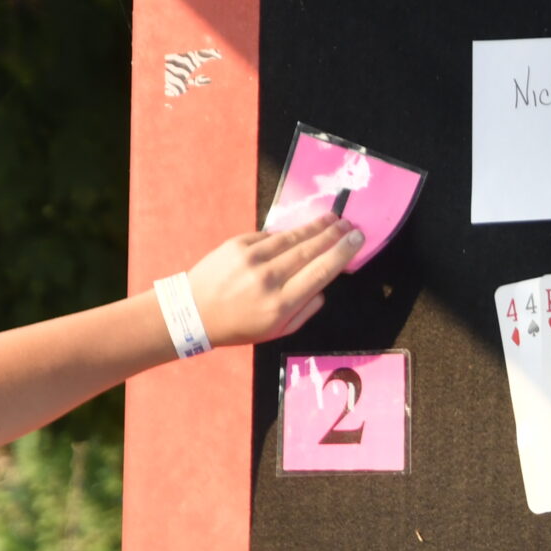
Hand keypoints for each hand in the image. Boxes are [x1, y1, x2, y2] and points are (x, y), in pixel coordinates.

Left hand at [183, 216, 366, 346]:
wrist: (193, 312)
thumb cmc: (239, 326)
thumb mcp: (277, 331)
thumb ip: (305, 311)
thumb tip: (324, 287)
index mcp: (281, 305)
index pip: (320, 272)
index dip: (342, 253)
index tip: (357, 239)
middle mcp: (268, 279)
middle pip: (309, 250)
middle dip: (334, 235)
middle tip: (351, 224)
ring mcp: (251, 259)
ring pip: (292, 237)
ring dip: (315, 227)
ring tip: (333, 219)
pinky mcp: (237, 245)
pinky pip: (269, 237)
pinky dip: (286, 235)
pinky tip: (299, 232)